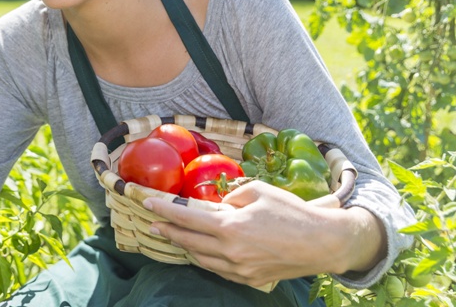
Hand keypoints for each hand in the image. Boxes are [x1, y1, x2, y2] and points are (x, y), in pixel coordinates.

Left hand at [144, 180, 354, 287]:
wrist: (323, 243)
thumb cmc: (293, 212)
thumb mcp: (259, 191)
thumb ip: (233, 195)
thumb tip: (219, 202)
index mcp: (230, 226)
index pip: (187, 218)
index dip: (164, 210)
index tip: (147, 204)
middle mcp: (231, 250)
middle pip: (188, 241)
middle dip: (167, 231)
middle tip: (152, 224)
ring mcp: (240, 268)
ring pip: (201, 258)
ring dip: (185, 247)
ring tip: (173, 237)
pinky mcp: (250, 279)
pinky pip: (219, 269)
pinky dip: (206, 259)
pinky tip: (201, 252)